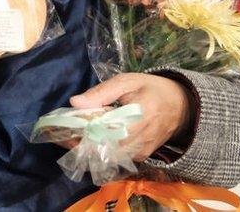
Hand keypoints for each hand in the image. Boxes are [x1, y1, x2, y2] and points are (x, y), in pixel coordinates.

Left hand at [68, 73, 192, 160]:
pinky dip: (97, 151)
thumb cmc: (152, 89)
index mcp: (139, 116)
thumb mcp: (128, 82)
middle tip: (57, 133)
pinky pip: (113, 158)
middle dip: (77, 142)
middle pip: (100, 147)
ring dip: (84, 148)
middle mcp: (140, 139)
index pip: (101, 128)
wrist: (182, 107)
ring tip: (67, 137)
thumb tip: (75, 102)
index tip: (58, 127)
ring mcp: (140, 152)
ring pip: (104, 156)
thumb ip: (102, 92)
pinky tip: (85, 141)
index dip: (78, 129)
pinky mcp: (139, 157)